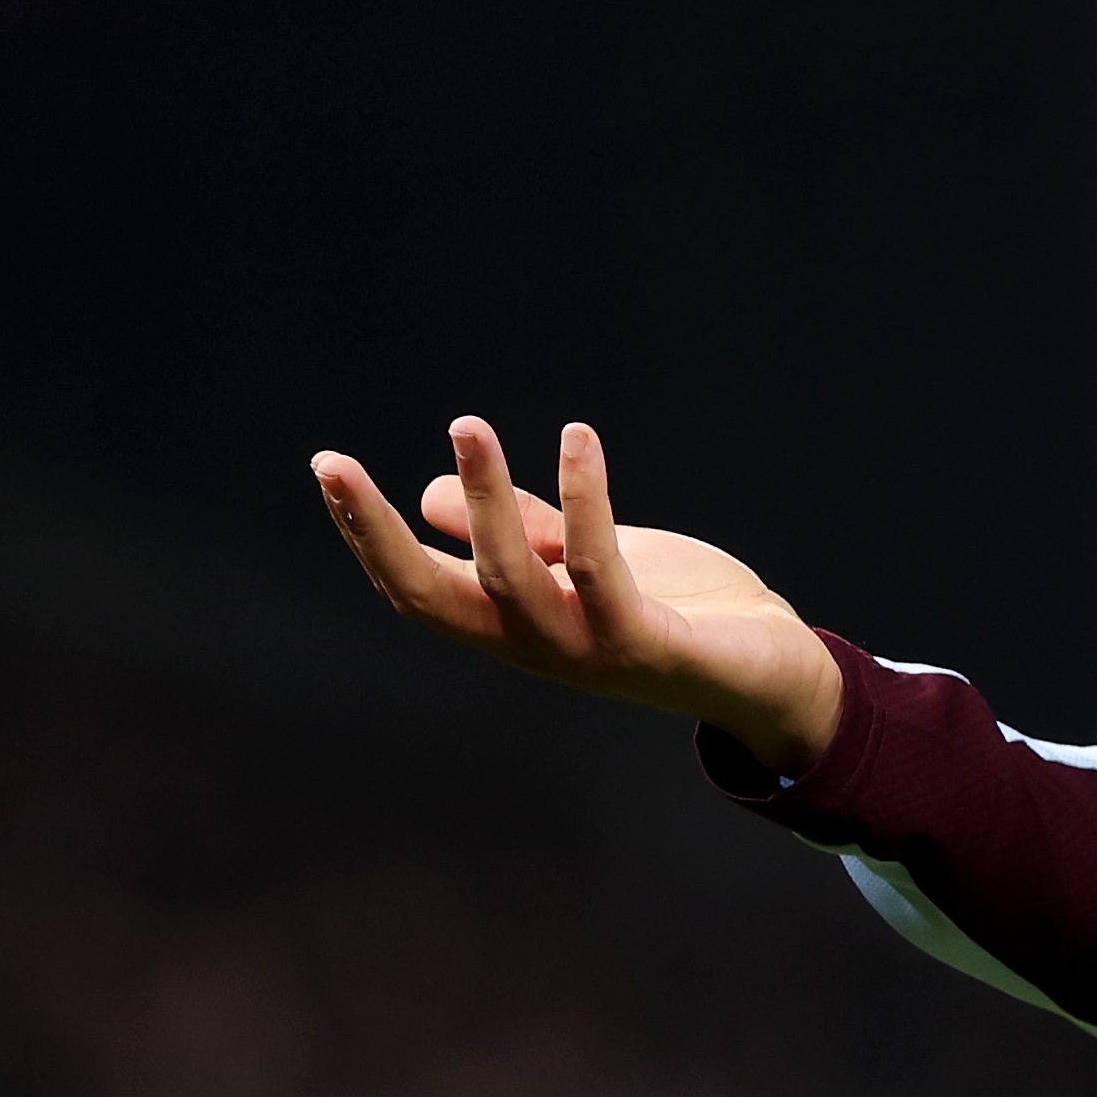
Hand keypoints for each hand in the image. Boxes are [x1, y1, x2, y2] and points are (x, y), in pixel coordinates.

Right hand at [313, 417, 843, 774]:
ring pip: (510, 576)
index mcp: (511, 626)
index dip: (366, 533)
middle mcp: (533, 647)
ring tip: (466, 425)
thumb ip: (524, 531)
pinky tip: (576, 439)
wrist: (770, 672)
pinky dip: (584, 500)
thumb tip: (434, 493)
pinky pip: (602, 568)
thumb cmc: (677, 613)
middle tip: (332, 462)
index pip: (416, 585)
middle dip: (376, 532)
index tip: (326, 466)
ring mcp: (585, 651)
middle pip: (433, 594)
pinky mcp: (644, 644)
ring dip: (485, 498)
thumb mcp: (585, 562)